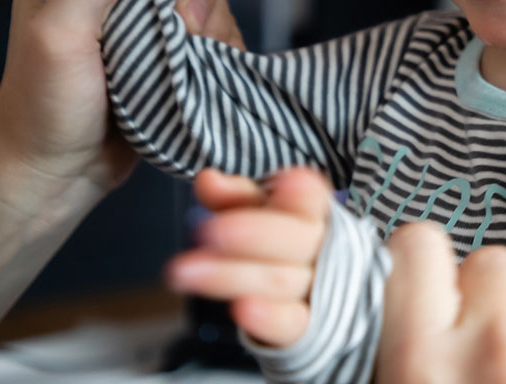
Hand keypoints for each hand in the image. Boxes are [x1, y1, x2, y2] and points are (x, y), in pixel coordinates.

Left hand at [0, 0, 244, 194]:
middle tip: (175, 8)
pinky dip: (219, 39)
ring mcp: (144, 9)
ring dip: (204, 10)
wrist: (56, 181)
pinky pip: (217, 20)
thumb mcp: (61, 34)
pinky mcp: (174, 44)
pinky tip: (202, 63)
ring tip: (182, 50)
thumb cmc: (40, 106)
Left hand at [165, 168, 330, 347]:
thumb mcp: (255, 214)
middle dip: (252, 234)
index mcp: (313, 213)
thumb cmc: (276, 245)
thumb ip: (234, 197)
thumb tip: (208, 180)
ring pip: (281, 281)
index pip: (311, 198)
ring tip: (184, 272)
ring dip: (232, 276)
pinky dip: (269, 318)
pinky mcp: (306, 326)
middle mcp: (321, 249)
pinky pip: (292, 323)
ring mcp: (316, 290)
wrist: (307, 298)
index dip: (301, 193)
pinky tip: (241, 309)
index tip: (284, 184)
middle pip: (295, 239)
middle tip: (208, 231)